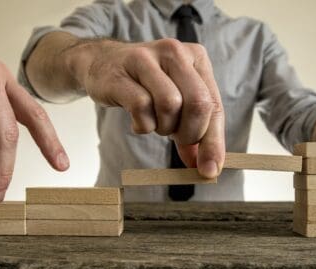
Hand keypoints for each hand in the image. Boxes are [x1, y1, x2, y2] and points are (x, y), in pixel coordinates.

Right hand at [73, 38, 224, 177]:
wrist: (101, 63)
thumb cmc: (146, 85)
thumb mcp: (177, 102)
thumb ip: (194, 130)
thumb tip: (207, 167)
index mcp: (196, 57)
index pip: (214, 104)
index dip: (214, 142)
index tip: (210, 170)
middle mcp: (174, 52)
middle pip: (198, 103)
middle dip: (190, 133)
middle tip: (177, 139)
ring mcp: (146, 59)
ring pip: (170, 104)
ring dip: (164, 127)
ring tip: (155, 124)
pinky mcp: (120, 74)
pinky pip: (141, 107)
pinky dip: (143, 125)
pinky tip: (138, 122)